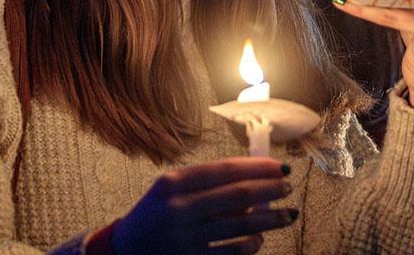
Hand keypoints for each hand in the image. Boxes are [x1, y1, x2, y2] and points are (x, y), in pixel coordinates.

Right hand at [112, 158, 296, 254]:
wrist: (126, 251)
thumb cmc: (155, 213)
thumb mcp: (170, 188)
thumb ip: (205, 182)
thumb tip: (253, 180)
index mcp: (174, 182)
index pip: (226, 170)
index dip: (258, 167)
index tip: (279, 166)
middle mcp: (180, 208)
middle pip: (239, 195)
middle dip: (270, 189)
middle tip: (288, 187)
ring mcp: (187, 238)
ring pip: (242, 225)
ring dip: (271, 219)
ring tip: (288, 214)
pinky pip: (233, 252)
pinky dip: (251, 244)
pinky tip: (259, 239)